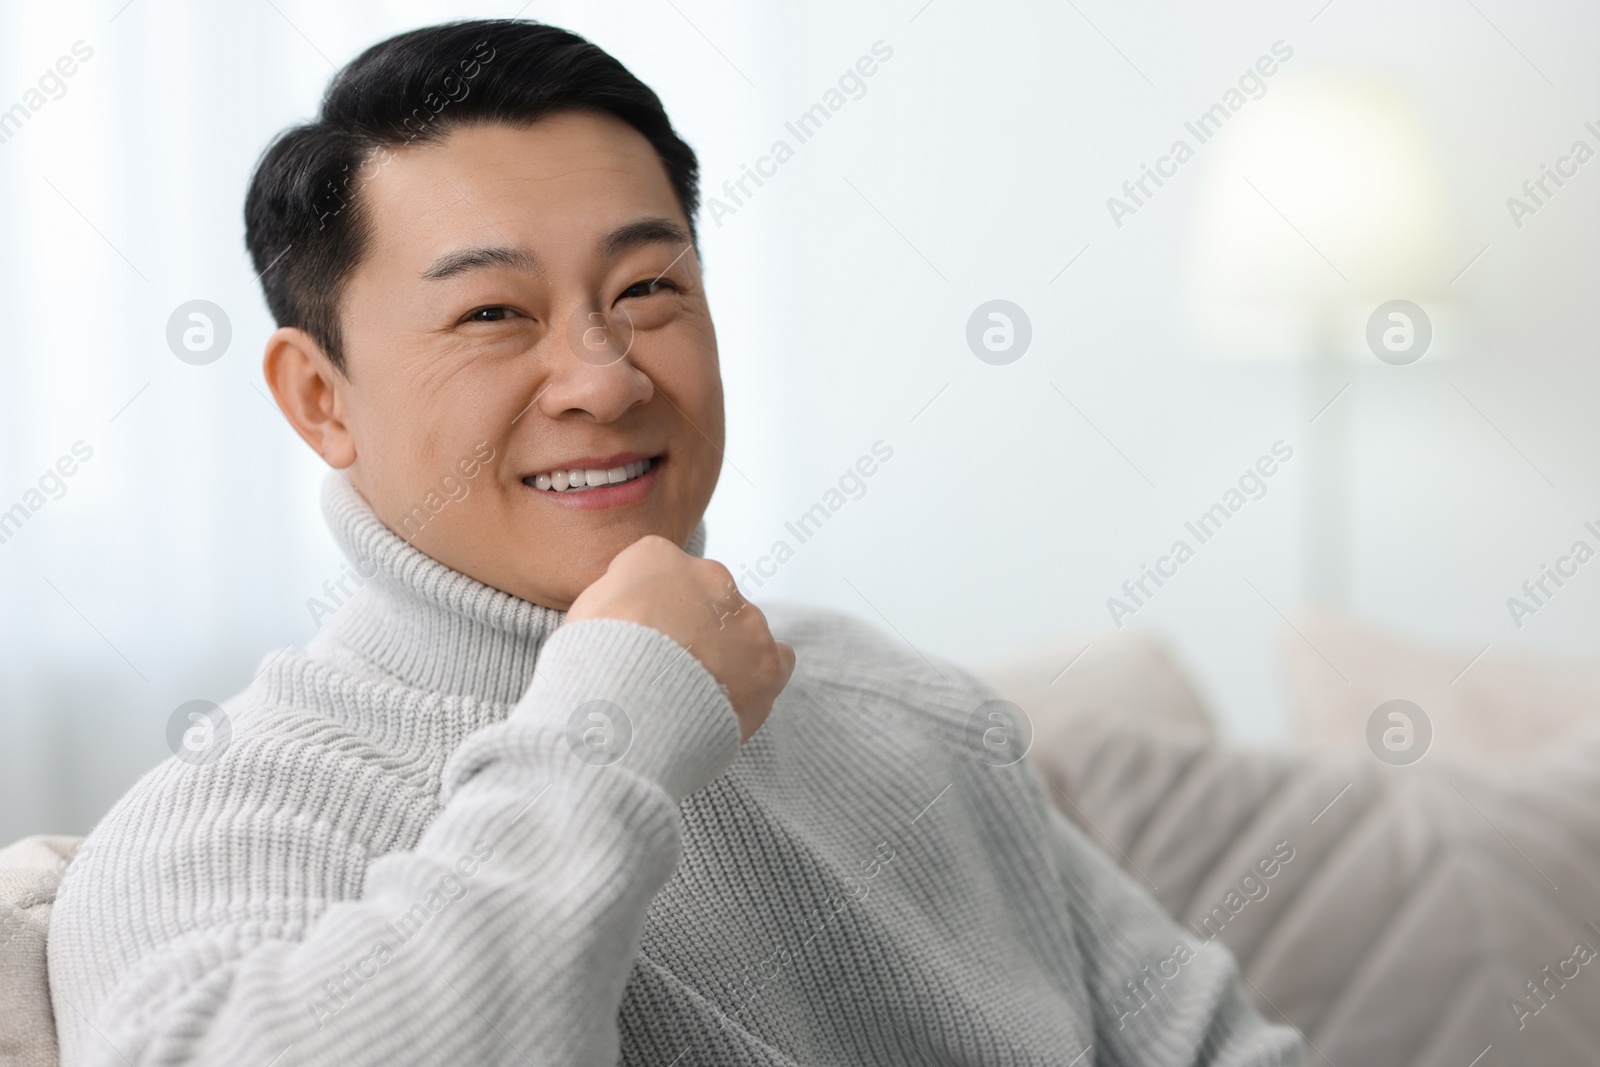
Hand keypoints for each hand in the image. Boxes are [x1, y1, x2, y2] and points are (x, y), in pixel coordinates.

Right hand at [565, 535, 794, 739]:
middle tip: (668, 671)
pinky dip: (760, 676)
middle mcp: (709, 577)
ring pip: (741, 629)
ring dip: (725, 654)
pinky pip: (778, 658)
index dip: (650, 610)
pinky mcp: (768, 662)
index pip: (660, 571)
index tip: (641, 639)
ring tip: (694, 696)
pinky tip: (731, 698)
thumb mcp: (580, 618)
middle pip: (707, 598)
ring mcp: (744, 619)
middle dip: (693, 628)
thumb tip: (626, 610)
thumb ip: (612, 600)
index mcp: (656, 558)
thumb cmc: (591, 670)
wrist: (625, 713)